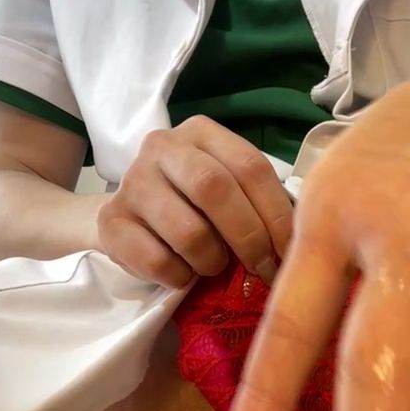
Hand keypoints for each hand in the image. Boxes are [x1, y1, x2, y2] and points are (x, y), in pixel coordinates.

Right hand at [97, 116, 292, 286]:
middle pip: (215, 189)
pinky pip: (158, 261)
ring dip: (211, 261)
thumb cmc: (192, 206)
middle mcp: (162, 147)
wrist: (128, 219)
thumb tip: (298, 243)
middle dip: (248, 237)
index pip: (250, 166)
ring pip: (188, 231)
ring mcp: (132, 183)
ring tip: (212, 266)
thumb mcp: (227, 190)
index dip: (277, 213)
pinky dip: (180, 277)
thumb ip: (257, 202)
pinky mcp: (111, 222)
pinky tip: (182, 274)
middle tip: (261, 268)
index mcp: (201, 132)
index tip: (291, 251)